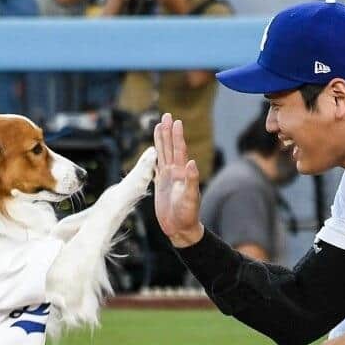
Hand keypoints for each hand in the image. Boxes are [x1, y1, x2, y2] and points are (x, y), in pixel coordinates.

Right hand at [153, 112, 202, 246]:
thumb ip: (191, 181)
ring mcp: (167, 177)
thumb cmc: (188, 215)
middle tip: (166, 115)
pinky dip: (154, 156)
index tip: (175, 121)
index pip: (179, 150)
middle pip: (170, 147)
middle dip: (168, 131)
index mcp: (182, 173)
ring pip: (163, 154)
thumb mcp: (191, 198)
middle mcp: (175, 172)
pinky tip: (152, 149)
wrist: (181, 229)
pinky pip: (155, 166)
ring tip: (158, 125)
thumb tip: (191, 163)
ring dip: (161, 140)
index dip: (177, 136)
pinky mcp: (160, 184)